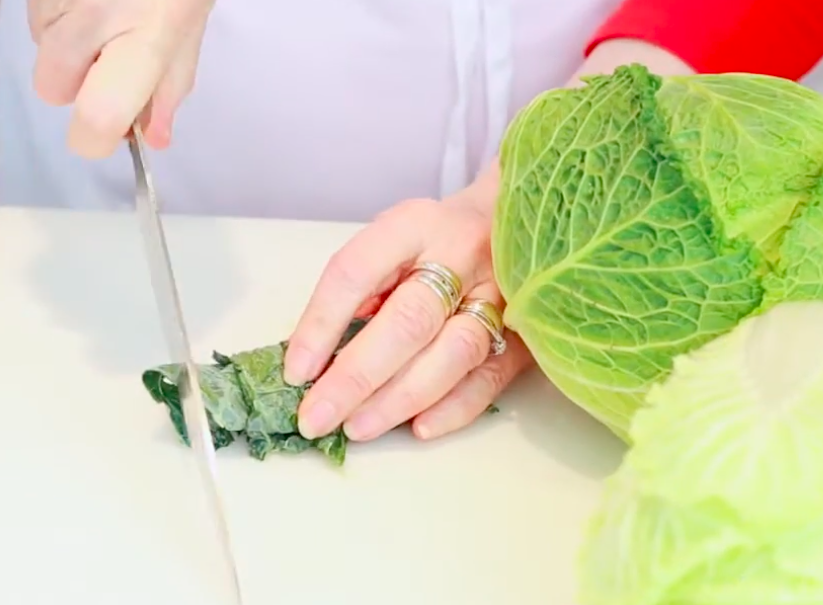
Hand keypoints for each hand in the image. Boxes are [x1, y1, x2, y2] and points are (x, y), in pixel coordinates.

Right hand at [28, 0, 214, 156]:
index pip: (95, 118)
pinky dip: (59, 13)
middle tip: (112, 53)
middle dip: (78, 83)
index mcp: (143, 41)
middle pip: (51, 89)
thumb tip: (153, 140)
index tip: (110, 133)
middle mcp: (90, 18)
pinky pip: (35, 15)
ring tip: (106, 6)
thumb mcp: (189, 27)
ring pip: (40, 49)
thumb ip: (170, 87)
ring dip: (69, 42)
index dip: (96, 138)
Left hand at [285, 168, 534, 441]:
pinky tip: (418, 429)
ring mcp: (501, 292)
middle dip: (356, 377)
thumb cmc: (435, 240)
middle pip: (407, 321)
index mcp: (414, 224)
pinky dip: (453, 408)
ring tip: (357, 428)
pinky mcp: (527, 332)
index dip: (322, 323)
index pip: (356, 271)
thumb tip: (317, 356)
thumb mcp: (392, 242)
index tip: (296, 370)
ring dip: (400, 398)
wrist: (513, 220)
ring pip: (452, 353)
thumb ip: (362, 289)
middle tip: (317, 417)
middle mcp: (461, 253)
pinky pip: (490, 377)